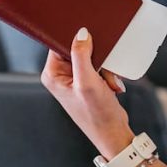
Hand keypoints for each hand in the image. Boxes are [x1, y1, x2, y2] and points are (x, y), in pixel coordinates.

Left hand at [41, 27, 134, 158]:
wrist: (113, 132)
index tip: (92, 46)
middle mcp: (61, 75)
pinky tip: (110, 86)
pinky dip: (109, 74)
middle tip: (103, 72)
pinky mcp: (88, 81)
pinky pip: (100, 66)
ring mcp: (75, 78)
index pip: (60, 44)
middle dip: (97, 58)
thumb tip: (81, 33)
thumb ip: (81, 56)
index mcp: (53, 74)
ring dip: (105, 68)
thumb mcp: (88, 82)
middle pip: (79, 49)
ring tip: (107, 83)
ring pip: (93, 57)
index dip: (77, 41)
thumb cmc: (96, 115)